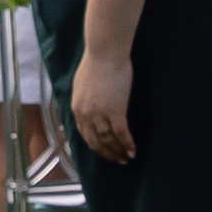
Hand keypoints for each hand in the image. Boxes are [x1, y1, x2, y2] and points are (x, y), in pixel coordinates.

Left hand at [69, 45, 136, 163]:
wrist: (105, 52)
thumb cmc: (96, 62)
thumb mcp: (82, 83)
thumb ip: (84, 98)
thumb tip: (88, 106)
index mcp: (77, 107)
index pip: (84, 134)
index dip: (95, 146)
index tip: (104, 151)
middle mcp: (86, 114)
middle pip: (95, 141)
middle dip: (107, 153)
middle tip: (117, 160)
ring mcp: (100, 113)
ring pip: (108, 140)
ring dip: (118, 151)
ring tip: (126, 157)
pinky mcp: (115, 110)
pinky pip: (121, 133)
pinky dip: (128, 144)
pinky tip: (133, 149)